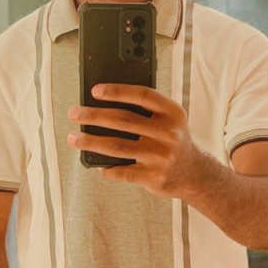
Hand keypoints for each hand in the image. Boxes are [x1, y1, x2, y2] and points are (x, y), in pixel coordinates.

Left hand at [68, 84, 212, 199]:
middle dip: (94, 116)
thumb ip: (146, 110)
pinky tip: (95, 164)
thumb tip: (103, 103)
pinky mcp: (154, 177)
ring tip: (73, 138)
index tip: (95, 90)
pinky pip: (122, 171)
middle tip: (74, 113)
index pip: (142, 95)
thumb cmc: (171, 140)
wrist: (194, 173)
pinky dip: (106, 168)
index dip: (117, 91)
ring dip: (90, 141)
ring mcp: (161, 157)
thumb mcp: (169, 120)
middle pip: (123, 120)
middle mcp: (169, 134)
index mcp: (173, 113)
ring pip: (117, 146)